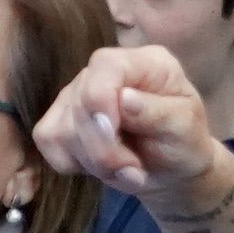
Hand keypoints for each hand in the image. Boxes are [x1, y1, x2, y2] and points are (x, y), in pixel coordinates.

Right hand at [35, 43, 229, 197]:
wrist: (171, 170)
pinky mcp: (60, 119)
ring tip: (127, 170)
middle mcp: (105, 70)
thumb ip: (158, 113)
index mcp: (143, 62)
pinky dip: (73, 162)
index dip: (101, 99)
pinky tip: (99, 165)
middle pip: (80, 104)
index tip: (112, 132)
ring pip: (61, 128)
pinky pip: (47, 140)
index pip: (106, 65)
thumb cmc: (185, 143)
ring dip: (95, 161)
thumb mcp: (186, 130)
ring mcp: (78, 92)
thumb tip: (124, 98)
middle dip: (105, 149)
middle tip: (134, 170)